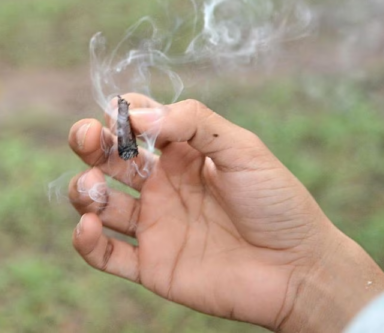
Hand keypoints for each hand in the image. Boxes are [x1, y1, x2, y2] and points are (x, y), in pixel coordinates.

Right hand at [67, 95, 383, 331]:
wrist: (299, 270)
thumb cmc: (277, 202)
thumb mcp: (242, 148)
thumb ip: (192, 122)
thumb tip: (136, 114)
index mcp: (184, 153)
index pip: (138, 123)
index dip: (121, 113)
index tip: (118, 113)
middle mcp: (164, 186)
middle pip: (109, 158)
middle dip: (89, 142)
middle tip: (86, 137)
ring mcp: (156, 226)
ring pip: (99, 203)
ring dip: (84, 189)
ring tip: (96, 188)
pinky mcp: (152, 265)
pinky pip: (106, 255)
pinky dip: (86, 241)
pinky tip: (88, 226)